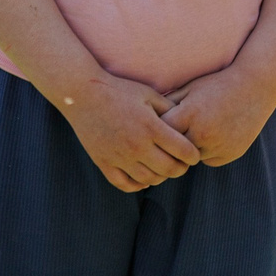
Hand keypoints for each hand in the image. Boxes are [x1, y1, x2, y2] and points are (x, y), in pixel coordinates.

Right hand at [58, 72, 200, 192]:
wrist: (82, 93)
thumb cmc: (118, 90)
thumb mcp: (148, 94)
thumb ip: (169, 109)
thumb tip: (186, 123)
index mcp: (151, 127)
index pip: (183, 151)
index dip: (193, 155)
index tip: (193, 154)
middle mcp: (137, 145)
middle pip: (169, 169)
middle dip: (181, 169)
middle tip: (181, 164)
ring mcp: (119, 156)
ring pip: (149, 180)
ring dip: (160, 178)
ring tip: (162, 169)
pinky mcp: (103, 162)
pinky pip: (124, 184)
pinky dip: (137, 185)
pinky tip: (143, 178)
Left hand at [159, 67, 275, 167]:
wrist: (255, 87)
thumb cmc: (217, 84)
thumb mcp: (190, 89)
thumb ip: (167, 104)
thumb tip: (145, 116)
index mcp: (190, 115)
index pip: (160, 132)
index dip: (154, 130)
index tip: (149, 129)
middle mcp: (203, 134)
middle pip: (174, 149)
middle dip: (168, 144)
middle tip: (160, 142)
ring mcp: (219, 147)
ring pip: (191, 157)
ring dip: (188, 149)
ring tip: (187, 135)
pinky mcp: (230, 155)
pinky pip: (209, 159)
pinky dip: (206, 151)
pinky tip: (210, 137)